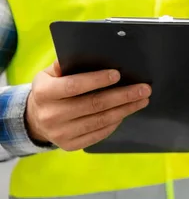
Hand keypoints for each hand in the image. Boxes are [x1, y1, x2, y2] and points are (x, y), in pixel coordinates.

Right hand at [26, 61, 151, 150]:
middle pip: (93, 105)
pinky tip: (126, 112)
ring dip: (125, 110)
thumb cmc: (50, 90)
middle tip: (144, 89)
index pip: (74, 86)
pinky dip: (115, 123)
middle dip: (122, 96)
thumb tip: (90, 53)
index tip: (117, 74)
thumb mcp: (49, 74)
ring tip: (142, 100)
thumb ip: (67, 64)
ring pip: (100, 121)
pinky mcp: (70, 145)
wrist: (35, 119)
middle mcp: (50, 115)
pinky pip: (98, 134)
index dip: (97, 80)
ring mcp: (60, 133)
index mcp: (44, 93)